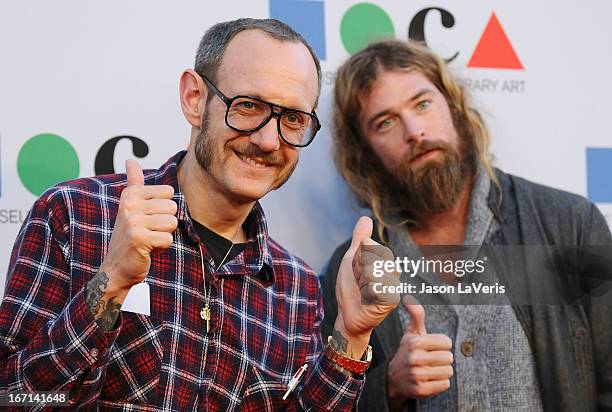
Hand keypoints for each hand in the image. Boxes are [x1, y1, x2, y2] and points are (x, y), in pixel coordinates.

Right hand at [101, 159, 177, 292]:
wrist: (117, 267)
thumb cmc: (130, 235)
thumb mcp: (130, 206)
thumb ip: (134, 182)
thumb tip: (131, 160)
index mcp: (131, 194)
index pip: (168, 192)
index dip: (163, 209)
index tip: (147, 218)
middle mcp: (130, 205)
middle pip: (172, 208)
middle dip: (165, 223)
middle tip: (148, 232)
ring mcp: (133, 222)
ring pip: (172, 223)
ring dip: (164, 235)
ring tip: (148, 240)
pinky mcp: (139, 239)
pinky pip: (168, 239)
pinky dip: (162, 247)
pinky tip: (148, 249)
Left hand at [333, 216, 400, 357]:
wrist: (347, 315)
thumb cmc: (350, 289)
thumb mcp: (351, 259)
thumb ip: (360, 240)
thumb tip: (365, 217)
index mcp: (384, 260)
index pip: (371, 246)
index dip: (358, 257)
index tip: (356, 270)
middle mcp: (392, 271)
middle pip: (373, 256)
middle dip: (358, 268)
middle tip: (358, 281)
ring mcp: (393, 285)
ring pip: (373, 270)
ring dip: (361, 280)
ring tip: (362, 290)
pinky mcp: (391, 299)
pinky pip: (376, 286)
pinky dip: (365, 291)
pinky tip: (366, 298)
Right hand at [387, 296, 452, 407]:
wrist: (394, 378)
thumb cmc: (408, 352)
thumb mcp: (411, 333)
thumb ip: (416, 315)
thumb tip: (409, 298)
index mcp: (415, 342)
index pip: (447, 342)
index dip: (442, 345)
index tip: (432, 347)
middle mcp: (415, 358)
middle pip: (449, 358)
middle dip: (443, 359)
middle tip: (431, 359)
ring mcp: (417, 375)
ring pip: (449, 371)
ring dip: (442, 371)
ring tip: (430, 369)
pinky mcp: (421, 390)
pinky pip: (445, 384)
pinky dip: (440, 383)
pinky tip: (430, 379)